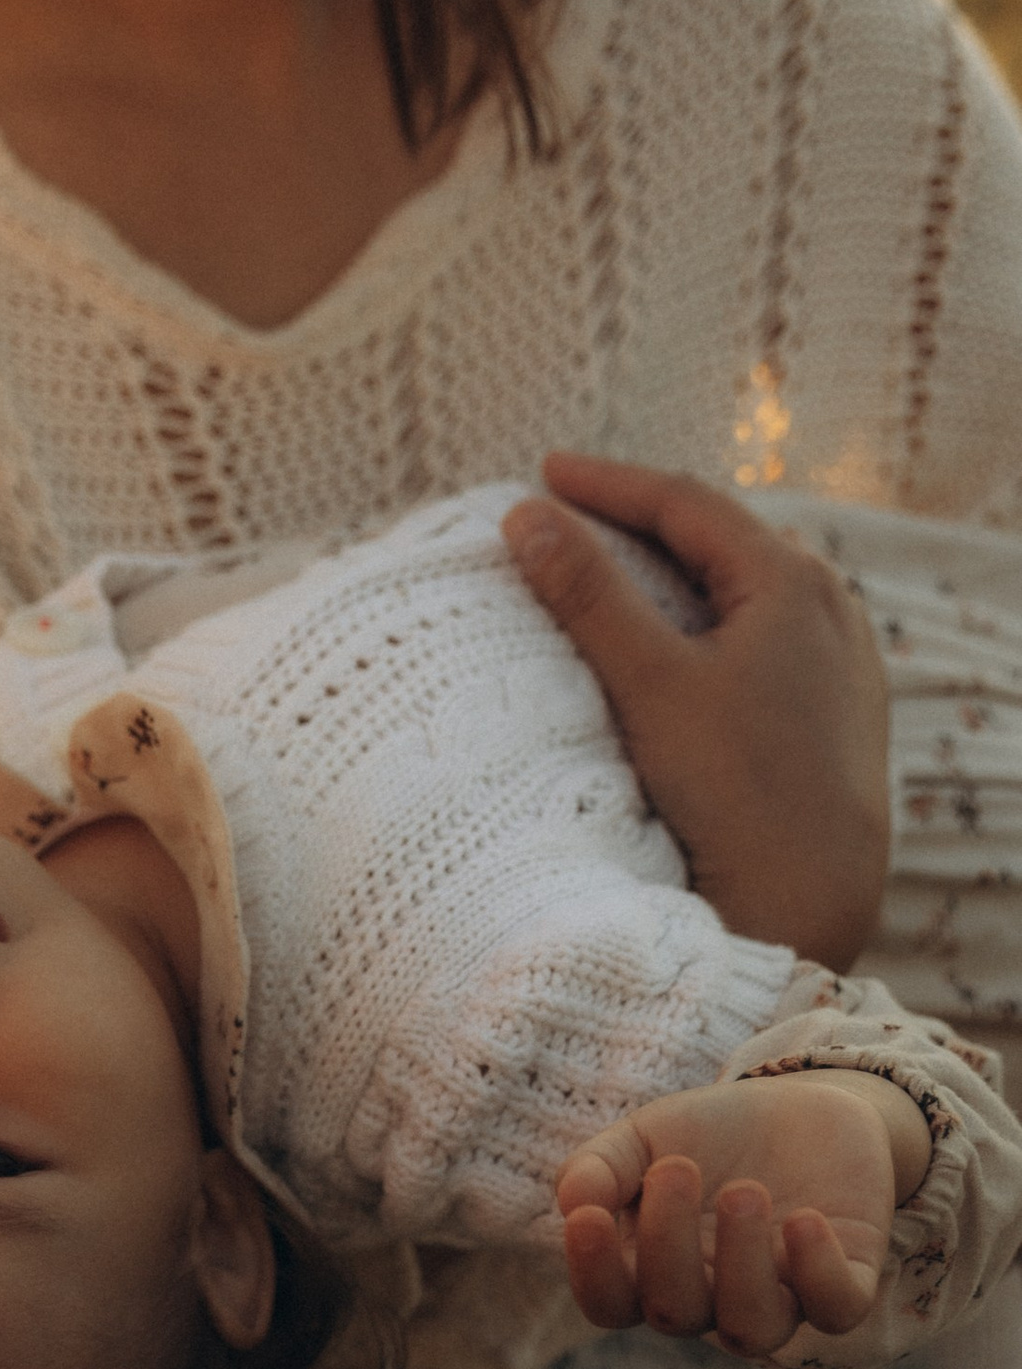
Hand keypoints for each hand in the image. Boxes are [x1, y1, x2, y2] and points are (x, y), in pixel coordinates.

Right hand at [503, 454, 889, 972]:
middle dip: (644, 523)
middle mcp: (831, 603)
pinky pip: (767, 637)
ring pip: (748, 588)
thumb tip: (525, 517)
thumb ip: (586, 593)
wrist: (815, 895)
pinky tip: (685, 648)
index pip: (685, 502)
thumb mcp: (650, 682)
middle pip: (722, 538)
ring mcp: (843, 656)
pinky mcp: (839, 708)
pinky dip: (711, 622)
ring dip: (680, 573)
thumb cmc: (738, 790)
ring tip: (622, 573)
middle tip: (575, 517)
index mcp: (791, 579)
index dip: (608, 483)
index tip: (543, 473)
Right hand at [556, 1069, 930, 1350]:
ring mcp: (779, 1296)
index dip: (593, 1275)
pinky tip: (803, 1218)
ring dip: (742, 1268)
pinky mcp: (844, 1280)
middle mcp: (710, 1299)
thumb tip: (571, 1203)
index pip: (610, 1305)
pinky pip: (835, 1311)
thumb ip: (601, 1166)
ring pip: (752, 1331)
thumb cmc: (711, 1133)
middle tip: (677, 1167)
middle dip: (669, 1246)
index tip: (588, 1217)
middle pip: (675, 1315)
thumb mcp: (646, 1134)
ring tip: (743, 1191)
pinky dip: (818, 1274)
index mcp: (651, 1272)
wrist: (805, 1107)